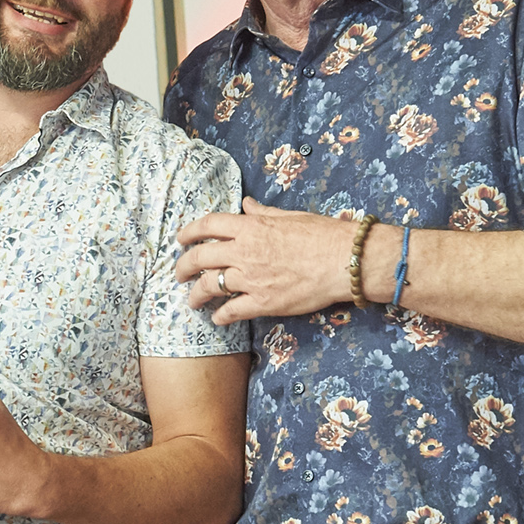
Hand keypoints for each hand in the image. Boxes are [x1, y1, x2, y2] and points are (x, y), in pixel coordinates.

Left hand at [175, 198, 362, 325]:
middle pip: (201, 257)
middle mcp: (245, 251)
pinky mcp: (263, 303)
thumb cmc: (323, 235)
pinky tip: (217, 319)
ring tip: (192, 301)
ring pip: (211, 286)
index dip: (189, 231)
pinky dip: (220, 316)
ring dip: (196, 295)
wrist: (344, 260)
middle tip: (180, 274)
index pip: (209, 225)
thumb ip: (264, 212)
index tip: (181, 239)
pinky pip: (232, 311)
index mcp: (251, 227)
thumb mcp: (290, 216)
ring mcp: (252, 279)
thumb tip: (247, 205)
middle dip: (184, 266)